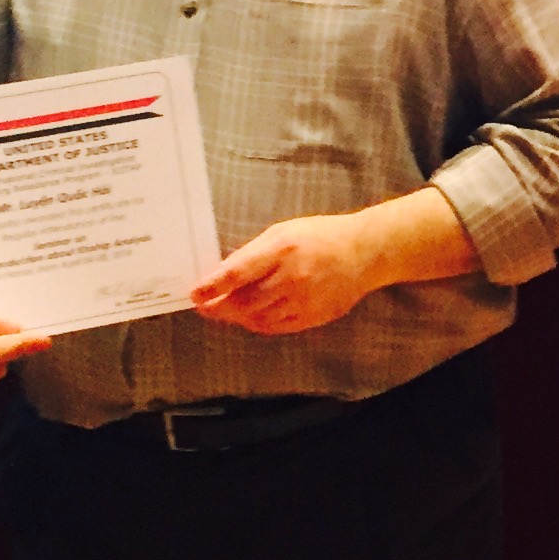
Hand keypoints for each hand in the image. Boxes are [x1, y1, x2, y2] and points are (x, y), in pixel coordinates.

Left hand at [192, 213, 385, 335]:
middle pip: (243, 302)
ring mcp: (304, 301)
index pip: (237, 273)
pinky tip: (250, 317)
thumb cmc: (321, 236)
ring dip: (236, 317)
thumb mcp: (283, 232)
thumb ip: (253, 253)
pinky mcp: (312, 317)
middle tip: (204, 306)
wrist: (364, 252)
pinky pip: (275, 327)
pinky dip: (257, 324)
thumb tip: (223, 273)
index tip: (194, 294)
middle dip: (218, 307)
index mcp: (282, 249)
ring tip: (224, 311)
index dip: (212, 287)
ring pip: (257, 319)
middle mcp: (292, 277)